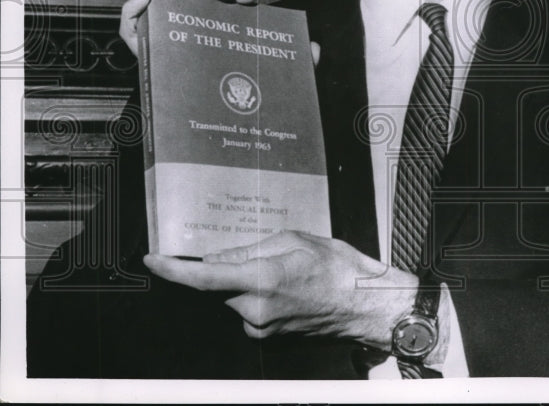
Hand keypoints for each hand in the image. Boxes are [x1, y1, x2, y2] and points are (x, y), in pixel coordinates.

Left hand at [118, 0, 256, 56]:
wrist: (168, 78)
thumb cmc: (149, 54)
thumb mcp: (132, 35)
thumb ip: (130, 13)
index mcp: (165, 2)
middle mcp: (186, 3)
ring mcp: (203, 11)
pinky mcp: (216, 20)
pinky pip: (230, 7)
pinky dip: (241, 3)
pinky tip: (250, 5)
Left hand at [143, 231, 416, 347]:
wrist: (365, 305)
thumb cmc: (340, 270)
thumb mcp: (296, 240)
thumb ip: (252, 249)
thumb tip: (218, 259)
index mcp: (263, 279)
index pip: (204, 278)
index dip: (173, 270)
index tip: (153, 261)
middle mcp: (256, 310)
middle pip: (219, 287)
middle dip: (229, 268)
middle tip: (262, 253)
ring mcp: (262, 328)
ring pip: (235, 298)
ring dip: (248, 281)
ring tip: (286, 270)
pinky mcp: (268, 337)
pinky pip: (249, 311)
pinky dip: (258, 295)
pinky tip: (288, 286)